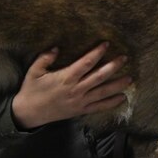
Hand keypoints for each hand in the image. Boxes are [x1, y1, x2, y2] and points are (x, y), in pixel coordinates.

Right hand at [11, 42, 130, 130]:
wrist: (28, 114)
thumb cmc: (31, 90)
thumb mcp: (34, 71)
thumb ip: (45, 58)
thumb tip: (57, 47)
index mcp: (66, 78)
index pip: (85, 63)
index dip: (97, 53)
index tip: (107, 44)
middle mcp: (76, 89)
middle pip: (99, 77)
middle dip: (113, 67)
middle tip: (125, 58)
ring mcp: (79, 101)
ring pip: (102, 92)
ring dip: (117, 85)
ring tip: (130, 78)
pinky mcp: (80, 111)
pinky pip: (99, 107)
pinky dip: (111, 103)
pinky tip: (123, 98)